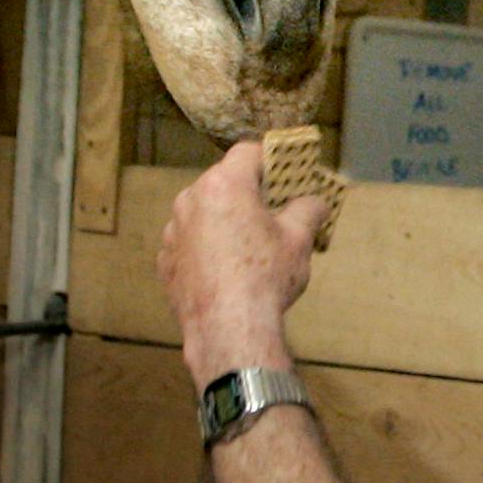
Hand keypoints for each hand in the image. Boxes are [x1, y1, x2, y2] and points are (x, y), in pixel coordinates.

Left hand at [158, 140, 326, 383]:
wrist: (228, 329)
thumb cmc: (265, 277)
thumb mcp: (298, 240)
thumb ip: (308, 210)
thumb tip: (317, 201)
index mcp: (224, 185)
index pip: (247, 153)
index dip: (269, 159)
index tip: (283, 174)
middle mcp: (191, 200)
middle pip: (222, 182)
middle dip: (245, 193)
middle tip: (270, 213)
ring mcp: (174, 231)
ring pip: (202, 212)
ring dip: (222, 220)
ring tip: (247, 247)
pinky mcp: (165, 261)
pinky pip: (189, 243)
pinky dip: (205, 249)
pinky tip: (225, 271)